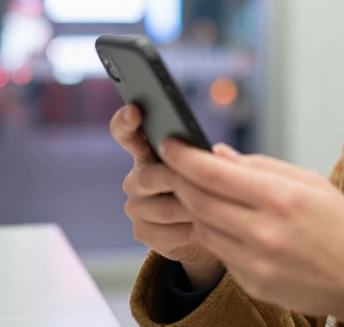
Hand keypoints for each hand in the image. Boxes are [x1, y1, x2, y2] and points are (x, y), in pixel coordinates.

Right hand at [110, 105, 224, 289]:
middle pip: (148, 177)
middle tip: (204, 184)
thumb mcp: (217, 167)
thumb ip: (214, 158)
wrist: (214, 226)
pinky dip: (187, 232)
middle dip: (178, 181)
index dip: (126, 122)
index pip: (126, 133)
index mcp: (151, 151)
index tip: (134, 111)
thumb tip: (217, 152)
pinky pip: (162, 232)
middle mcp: (137, 177)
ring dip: (190, 209)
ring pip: (161, 208)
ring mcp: (137, 206)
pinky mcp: (142, 232)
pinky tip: (204, 229)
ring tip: (215, 210)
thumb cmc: (214, 187)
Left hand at [160, 138, 343, 324]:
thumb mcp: (311, 183)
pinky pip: (219, 252)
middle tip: (171, 164)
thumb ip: (261, 166)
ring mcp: (256, 262)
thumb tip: (217, 154)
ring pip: (203, 227)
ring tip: (197, 190)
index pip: (215, 174)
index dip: (184, 157)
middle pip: (198, 201)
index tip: (169, 144)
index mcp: (282, 199)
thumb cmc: (341, 226)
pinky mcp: (252, 284)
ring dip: (194, 206)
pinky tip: (224, 221)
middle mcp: (265, 232)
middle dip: (179, 179)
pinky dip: (214, 232)